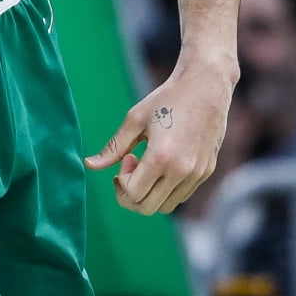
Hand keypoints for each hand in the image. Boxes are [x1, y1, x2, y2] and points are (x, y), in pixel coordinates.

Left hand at [85, 57, 234, 214]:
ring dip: (149, 193)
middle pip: (148, 207)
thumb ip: (113, 147)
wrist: (205, 87)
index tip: (127, 159)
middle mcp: (183, 171)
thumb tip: (89, 165)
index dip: (121, 182)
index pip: (134, 193)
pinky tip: (162, 166)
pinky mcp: (207, 172)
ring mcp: (197, 174)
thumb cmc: (166, 99)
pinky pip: (181, 196)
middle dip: (130, 194)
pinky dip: (166, 190)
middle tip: (130, 167)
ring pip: (166, 206)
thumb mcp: (135, 119)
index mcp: (162, 157)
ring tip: (147, 166)